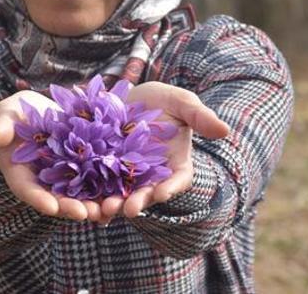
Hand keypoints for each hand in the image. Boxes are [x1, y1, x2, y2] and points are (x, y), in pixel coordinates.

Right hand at [0, 91, 102, 221]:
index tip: (49, 207)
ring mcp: (65, 176)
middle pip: (56, 198)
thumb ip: (0, 128)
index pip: (27, 190)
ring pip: (80, 195)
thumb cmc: (17, 112)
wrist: (42, 108)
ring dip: (94, 204)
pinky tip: (124, 193)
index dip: (38, 199)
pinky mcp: (85, 167)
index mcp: (21, 172)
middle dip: (71, 207)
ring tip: (109, 210)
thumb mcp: (6, 114)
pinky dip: (109, 188)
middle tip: (86, 214)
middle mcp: (44, 180)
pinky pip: (98, 180)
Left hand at [99, 82, 228, 222]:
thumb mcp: (182, 103)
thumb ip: (200, 116)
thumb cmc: (163, 101)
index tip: (162, 193)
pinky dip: (93, 196)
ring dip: (113, 204)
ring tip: (104, 209)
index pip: (177, 181)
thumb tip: (224, 129)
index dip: (170, 188)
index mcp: (175, 165)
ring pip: (121, 195)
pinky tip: (82, 202)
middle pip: (147, 194)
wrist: (130, 98)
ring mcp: (127, 176)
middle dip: (138, 202)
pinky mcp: (104, 171)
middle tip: (128, 209)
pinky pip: (98, 187)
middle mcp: (152, 176)